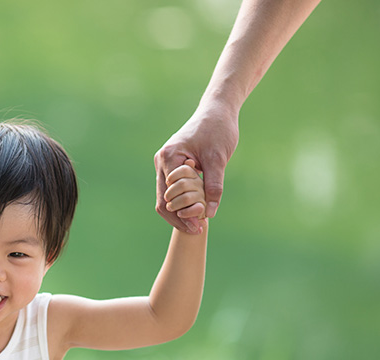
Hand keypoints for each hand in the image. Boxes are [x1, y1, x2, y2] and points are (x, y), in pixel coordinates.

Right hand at [154, 99, 238, 231]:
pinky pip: (173, 189)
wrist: (218, 110)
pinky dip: (184, 200)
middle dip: (180, 217)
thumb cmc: (218, 130)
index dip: (182, 215)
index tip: (200, 227)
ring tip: (199, 223)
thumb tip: (209, 214)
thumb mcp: (218, 159)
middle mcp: (161, 161)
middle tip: (199, 229)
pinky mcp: (172, 165)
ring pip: (167, 196)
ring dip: (181, 210)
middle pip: (163, 201)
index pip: (168, 197)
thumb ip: (214, 186)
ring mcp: (165, 164)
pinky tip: (198, 209)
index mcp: (169, 158)